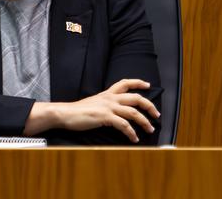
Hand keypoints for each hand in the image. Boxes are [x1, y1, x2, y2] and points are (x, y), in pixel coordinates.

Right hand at [25, 78, 159, 142]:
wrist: (65, 113)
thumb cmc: (77, 111)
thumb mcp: (93, 103)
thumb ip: (104, 104)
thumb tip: (113, 111)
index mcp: (107, 94)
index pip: (125, 83)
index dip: (138, 83)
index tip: (147, 85)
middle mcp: (110, 98)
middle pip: (136, 98)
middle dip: (149, 106)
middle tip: (156, 114)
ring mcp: (108, 107)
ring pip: (133, 112)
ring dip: (144, 122)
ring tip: (150, 129)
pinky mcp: (105, 117)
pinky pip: (124, 125)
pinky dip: (131, 133)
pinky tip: (134, 138)